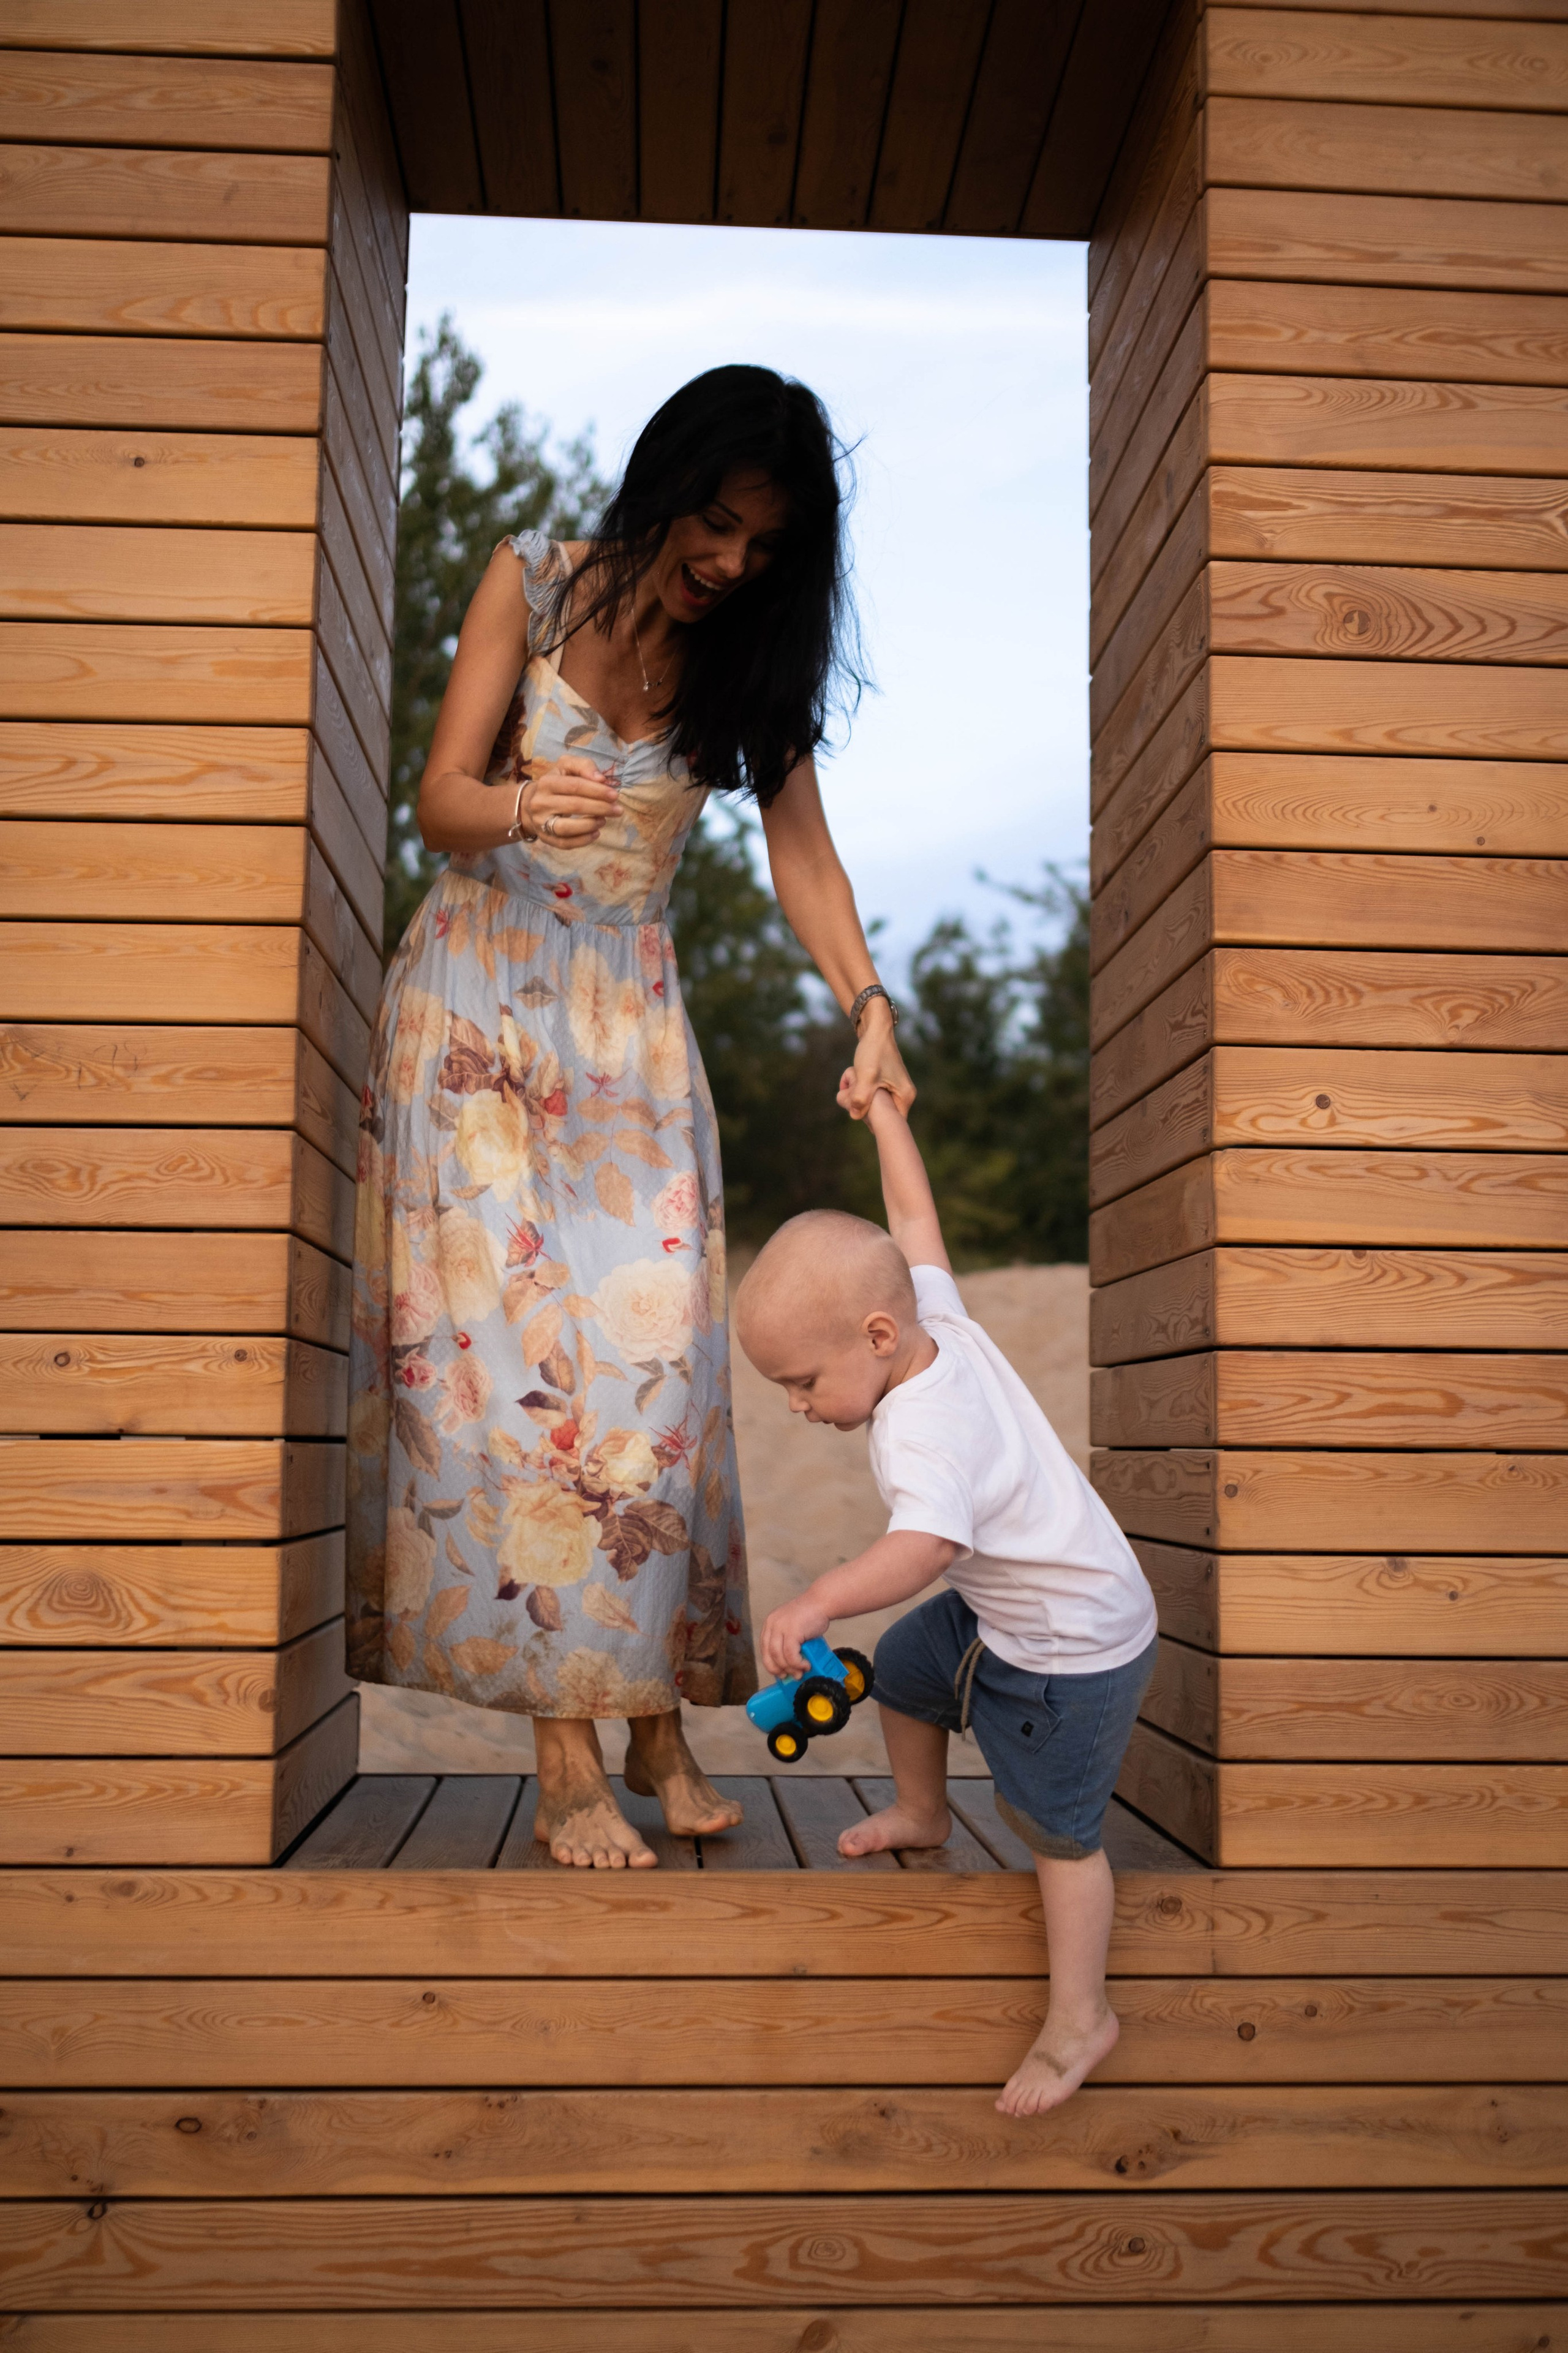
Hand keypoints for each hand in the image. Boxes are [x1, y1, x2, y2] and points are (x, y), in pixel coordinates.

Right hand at [517, 754, 618, 846]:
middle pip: (574, 806)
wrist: (533, 802)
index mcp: (546, 782)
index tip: (614, 795)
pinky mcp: (545, 838)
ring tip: (604, 820)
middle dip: (600, 808)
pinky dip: (583, 840)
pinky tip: (596, 833)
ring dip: (590, 825)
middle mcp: (540, 802)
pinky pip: (565, 843)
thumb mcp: (567, 766)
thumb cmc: (557, 782)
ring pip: (567, 828)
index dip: (597, 791)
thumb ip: (584, 766)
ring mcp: (540, 822)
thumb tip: (601, 779)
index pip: (575, 786)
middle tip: (617, 810)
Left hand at [761, 1590, 832, 1680]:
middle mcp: (772, 1624)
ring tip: (800, 1672)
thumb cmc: (811, 1615)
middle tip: (789, 1676)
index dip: (771, 1664)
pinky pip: (791, 1655)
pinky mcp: (791, 1631)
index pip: (764, 1649)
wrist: (822, 1602)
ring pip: (779, 1657)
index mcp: (770, 1623)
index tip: (779, 1673)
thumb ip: (787, 1642)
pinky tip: (805, 1665)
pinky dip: (798, 1664)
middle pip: (768, 1655)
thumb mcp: (792, 1627)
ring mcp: (781, 1627)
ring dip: (790, 1668)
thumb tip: (789, 1666)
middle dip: (778, 1669)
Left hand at [842, 1000, 913, 1119]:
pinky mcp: (888, 1084)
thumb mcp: (866, 1076)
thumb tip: (855, 1116)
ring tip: (853, 1089)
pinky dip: (863, 1094)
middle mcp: (904, 1095)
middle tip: (852, 1100)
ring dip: (863, 1102)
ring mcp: (896, 1090)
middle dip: (866, 1112)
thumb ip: (861, 1097)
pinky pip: (874, 1098)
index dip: (876, 1124)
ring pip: (876, 1107)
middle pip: (883, 1117)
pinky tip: (854, 1085)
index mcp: (905, 1097)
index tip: (861, 1115)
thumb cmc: (873, 1052)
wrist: (875, 1029)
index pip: (893, 1123)